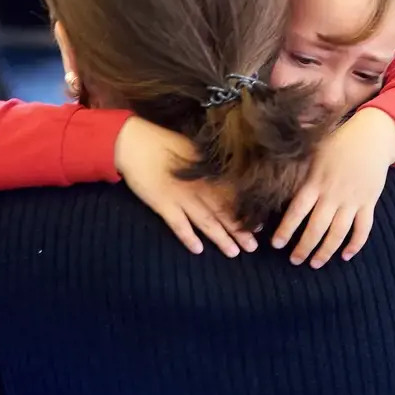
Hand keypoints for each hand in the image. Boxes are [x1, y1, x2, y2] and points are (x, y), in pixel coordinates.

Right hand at [114, 117, 255, 257]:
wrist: (134, 141)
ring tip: (233, 253)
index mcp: (208, 172)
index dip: (246, 212)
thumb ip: (212, 164)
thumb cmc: (166, 142)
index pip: (232, 196)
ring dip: (220, 238)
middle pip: (223, 212)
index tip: (259, 226)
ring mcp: (181, 197)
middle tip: (252, 247)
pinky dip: (188, 237)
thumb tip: (232, 172)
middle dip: (238, 231)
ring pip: (205, 221)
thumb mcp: (195, 149)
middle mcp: (199, 187)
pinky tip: (198, 250)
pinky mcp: (162, 204)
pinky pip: (178, 225)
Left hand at [271, 108, 394, 268]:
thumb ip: (297, 166)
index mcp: (316, 181)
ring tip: (315, 263)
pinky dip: (356, 244)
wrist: (373, 135)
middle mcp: (333, 193)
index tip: (276, 244)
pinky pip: (364, 228)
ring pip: (338, 233)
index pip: (296, 211)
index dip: (285, 230)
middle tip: (294, 260)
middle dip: (304, 248)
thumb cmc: (339, 140)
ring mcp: (353, 199)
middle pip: (316, 228)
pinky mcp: (369, 202)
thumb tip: (273, 171)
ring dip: (326, 251)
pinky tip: (346, 256)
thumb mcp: (314, 149)